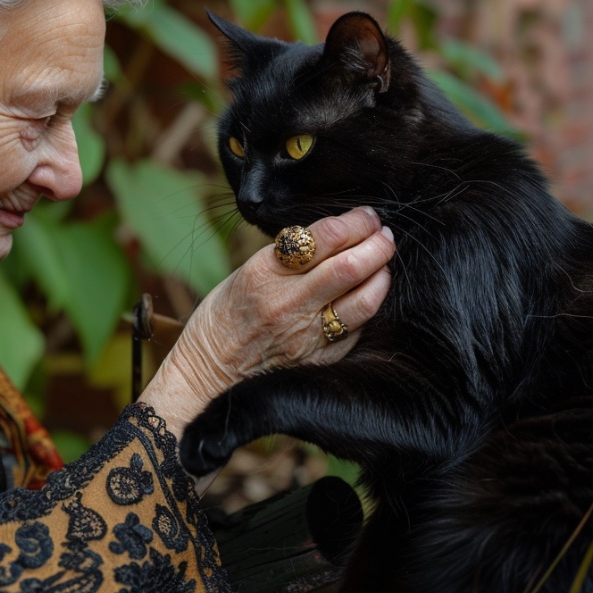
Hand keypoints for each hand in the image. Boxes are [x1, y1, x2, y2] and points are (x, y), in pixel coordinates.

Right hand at [140, 206, 394, 439]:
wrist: (208, 376)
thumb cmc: (223, 320)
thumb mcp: (246, 274)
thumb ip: (288, 258)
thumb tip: (335, 236)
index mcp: (265, 273)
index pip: (322, 238)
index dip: (354, 222)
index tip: (366, 216)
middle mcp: (287, 303)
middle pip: (350, 266)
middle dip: (377, 244)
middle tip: (384, 234)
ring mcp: (306, 335)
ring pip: (364, 300)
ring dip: (381, 275)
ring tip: (383, 262)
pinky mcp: (319, 359)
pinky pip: (355, 328)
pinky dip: (367, 307)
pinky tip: (368, 295)